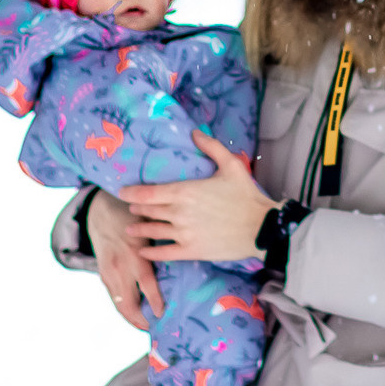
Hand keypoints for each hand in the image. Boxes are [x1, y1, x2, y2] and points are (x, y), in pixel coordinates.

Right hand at [85, 189, 165, 330]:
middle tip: (153, 328)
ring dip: (130, 318)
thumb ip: (161, 245)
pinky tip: (132, 315)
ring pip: (118, 304)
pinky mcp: (102, 275)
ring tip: (144, 326)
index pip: (146, 285)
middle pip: (128, 303)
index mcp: (135, 256)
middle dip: (140, 319)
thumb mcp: (149, 227)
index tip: (161, 314)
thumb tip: (187, 254)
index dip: (154, 302)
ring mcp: (109, 273)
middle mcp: (120, 268)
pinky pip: (112, 298)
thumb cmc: (132, 217)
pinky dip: (122, 308)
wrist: (100, 213)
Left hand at [118, 128, 279, 263]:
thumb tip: (194, 132)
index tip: (123, 192)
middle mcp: (179, 213)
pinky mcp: (191, 251)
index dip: (132, 193)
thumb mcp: (231, 165)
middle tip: (131, 209)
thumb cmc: (246, 195)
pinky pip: (164, 253)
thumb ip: (211, 147)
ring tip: (132, 229)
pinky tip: (144, 252)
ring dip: (140, 229)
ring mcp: (183, 233)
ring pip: (153, 231)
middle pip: (149, 211)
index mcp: (185, 191)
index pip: (149, 193)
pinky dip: (151, 253)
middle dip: (138, 209)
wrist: (261, 228)